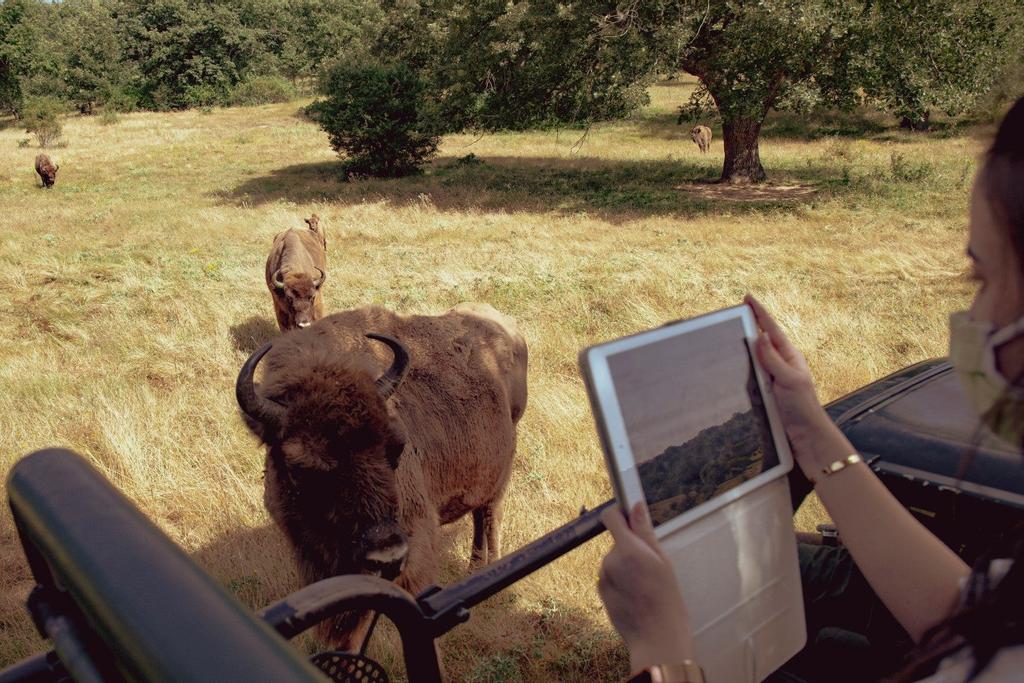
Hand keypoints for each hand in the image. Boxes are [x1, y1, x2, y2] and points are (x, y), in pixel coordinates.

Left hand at [599, 503, 693, 671]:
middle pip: (617, 542)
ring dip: (625, 567)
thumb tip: (636, 505)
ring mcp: (603, 576)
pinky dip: (620, 580)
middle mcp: (610, 560)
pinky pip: (610, 576)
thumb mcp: (662, 561)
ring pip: (614, 560)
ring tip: (644, 586)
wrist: (657, 638)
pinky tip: (635, 596)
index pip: (611, 517)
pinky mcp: (600, 590)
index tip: (631, 519)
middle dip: (630, 548)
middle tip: (650, 568)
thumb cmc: (666, 599)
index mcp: (628, 550)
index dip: (620, 515)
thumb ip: (645, 532)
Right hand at [744, 295, 843, 474]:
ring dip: (744, 344)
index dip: (760, 313)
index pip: (771, 330)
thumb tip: (759, 336)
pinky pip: (751, 373)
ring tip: (732, 331)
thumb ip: (773, 359)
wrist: (806, 437)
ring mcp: (773, 378)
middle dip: (752, 323)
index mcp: (789, 357)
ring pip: (756, 356)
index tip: (747, 298)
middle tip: (738, 310)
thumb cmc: (802, 408)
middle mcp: (781, 364)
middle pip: (763, 339)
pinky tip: (733, 363)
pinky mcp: (766, 392)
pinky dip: (742, 364)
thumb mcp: (789, 380)